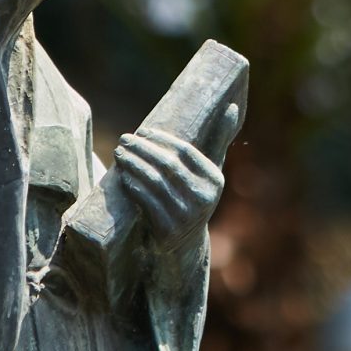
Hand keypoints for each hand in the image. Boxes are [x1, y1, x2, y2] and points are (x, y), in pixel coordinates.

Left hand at [110, 127, 224, 251]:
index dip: (161, 139)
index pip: (185, 151)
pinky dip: (133, 186)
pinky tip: (123, 176)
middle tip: (124, 139)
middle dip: (142, 149)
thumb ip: (219, 140)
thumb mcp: (209, 172)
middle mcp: (204, 199)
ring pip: (154, 182)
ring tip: (119, 153)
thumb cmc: (194, 196)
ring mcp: (186, 216)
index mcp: (214, 180)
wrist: (185, 244)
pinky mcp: (168, 230)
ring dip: (133, 165)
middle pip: (167, 165)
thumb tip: (231, 106)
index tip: (142, 131)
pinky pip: (146, 201)